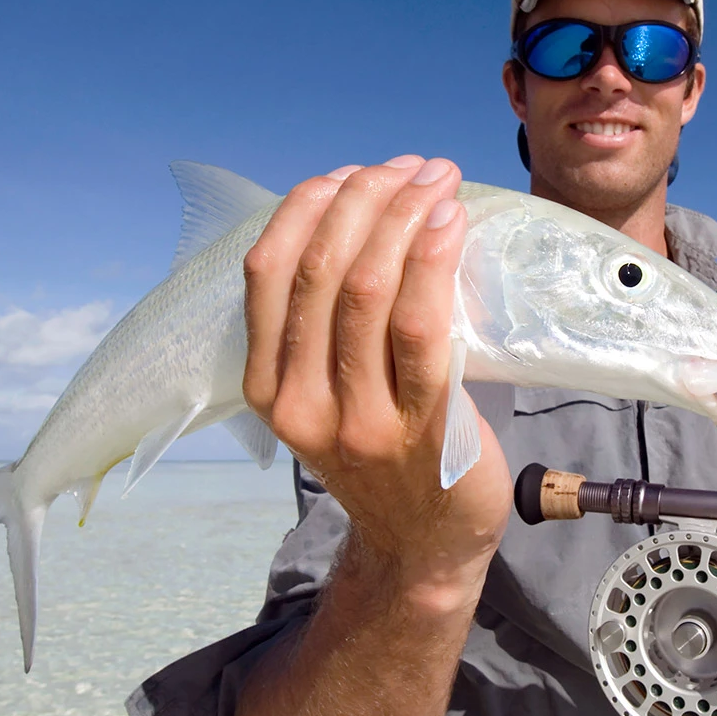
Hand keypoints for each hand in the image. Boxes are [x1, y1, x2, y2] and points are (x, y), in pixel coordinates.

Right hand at [241, 155, 512, 595]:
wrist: (424, 548)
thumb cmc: (385, 458)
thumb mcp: (325, 398)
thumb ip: (323, 330)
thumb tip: (357, 222)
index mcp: (268, 389)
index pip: (268, 270)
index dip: (310, 205)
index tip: (354, 172)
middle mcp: (303, 404)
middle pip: (320, 270)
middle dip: (366, 198)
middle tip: (412, 167)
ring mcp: (361, 420)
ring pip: (368, 290)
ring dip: (403, 217)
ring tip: (436, 180)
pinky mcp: (424, 429)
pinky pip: (422, 328)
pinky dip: (433, 262)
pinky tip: (448, 224)